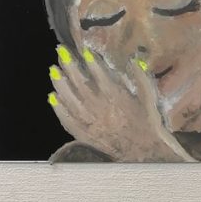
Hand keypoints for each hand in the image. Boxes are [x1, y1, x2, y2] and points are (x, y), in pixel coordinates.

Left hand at [47, 46, 193, 161]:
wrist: (142, 151)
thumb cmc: (146, 122)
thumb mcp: (148, 96)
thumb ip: (140, 76)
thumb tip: (133, 58)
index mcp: (115, 96)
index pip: (98, 73)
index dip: (90, 61)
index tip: (84, 50)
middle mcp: (99, 107)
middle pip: (80, 83)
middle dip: (70, 66)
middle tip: (61, 52)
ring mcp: (90, 121)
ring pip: (70, 99)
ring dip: (60, 84)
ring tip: (53, 71)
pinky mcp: (85, 134)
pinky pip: (67, 120)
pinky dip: (59, 108)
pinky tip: (52, 98)